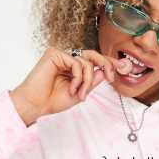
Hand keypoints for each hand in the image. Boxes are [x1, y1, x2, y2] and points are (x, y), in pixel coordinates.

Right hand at [9, 47, 131, 125]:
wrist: (36, 105)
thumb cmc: (54, 100)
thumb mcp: (81, 92)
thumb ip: (93, 81)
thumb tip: (106, 70)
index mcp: (73, 67)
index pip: (94, 60)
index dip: (108, 62)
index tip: (122, 68)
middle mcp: (67, 58)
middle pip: (93, 55)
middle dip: (106, 65)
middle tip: (112, 78)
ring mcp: (61, 55)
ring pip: (87, 62)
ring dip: (88, 81)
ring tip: (79, 95)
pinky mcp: (54, 53)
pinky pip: (77, 63)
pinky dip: (79, 78)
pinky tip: (72, 88)